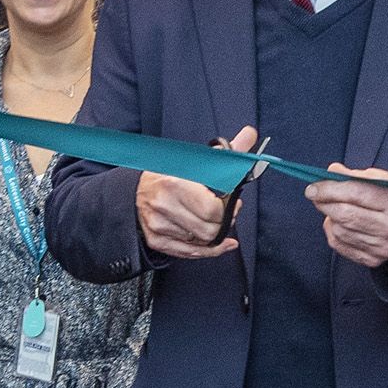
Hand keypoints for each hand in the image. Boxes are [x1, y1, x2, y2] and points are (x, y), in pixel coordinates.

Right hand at [139, 125, 260, 259]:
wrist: (135, 188)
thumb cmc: (169, 174)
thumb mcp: (196, 159)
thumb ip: (228, 150)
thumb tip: (251, 134)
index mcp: (175, 184)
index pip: (213, 210)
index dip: (228, 209)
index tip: (232, 202)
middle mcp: (164, 206)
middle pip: (209, 231)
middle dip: (224, 224)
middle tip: (225, 214)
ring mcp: (158, 226)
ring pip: (201, 243)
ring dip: (214, 235)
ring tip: (214, 222)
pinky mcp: (156, 240)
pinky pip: (188, 253)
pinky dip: (206, 251)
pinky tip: (217, 243)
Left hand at [308, 165, 387, 267]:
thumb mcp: (386, 181)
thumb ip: (358, 175)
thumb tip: (332, 172)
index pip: (356, 193)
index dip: (330, 188)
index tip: (313, 187)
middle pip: (345, 214)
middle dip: (324, 202)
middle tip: (315, 195)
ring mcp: (382, 247)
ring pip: (339, 230)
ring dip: (329, 217)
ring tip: (334, 208)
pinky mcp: (373, 260)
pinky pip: (339, 245)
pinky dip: (333, 231)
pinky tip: (340, 224)